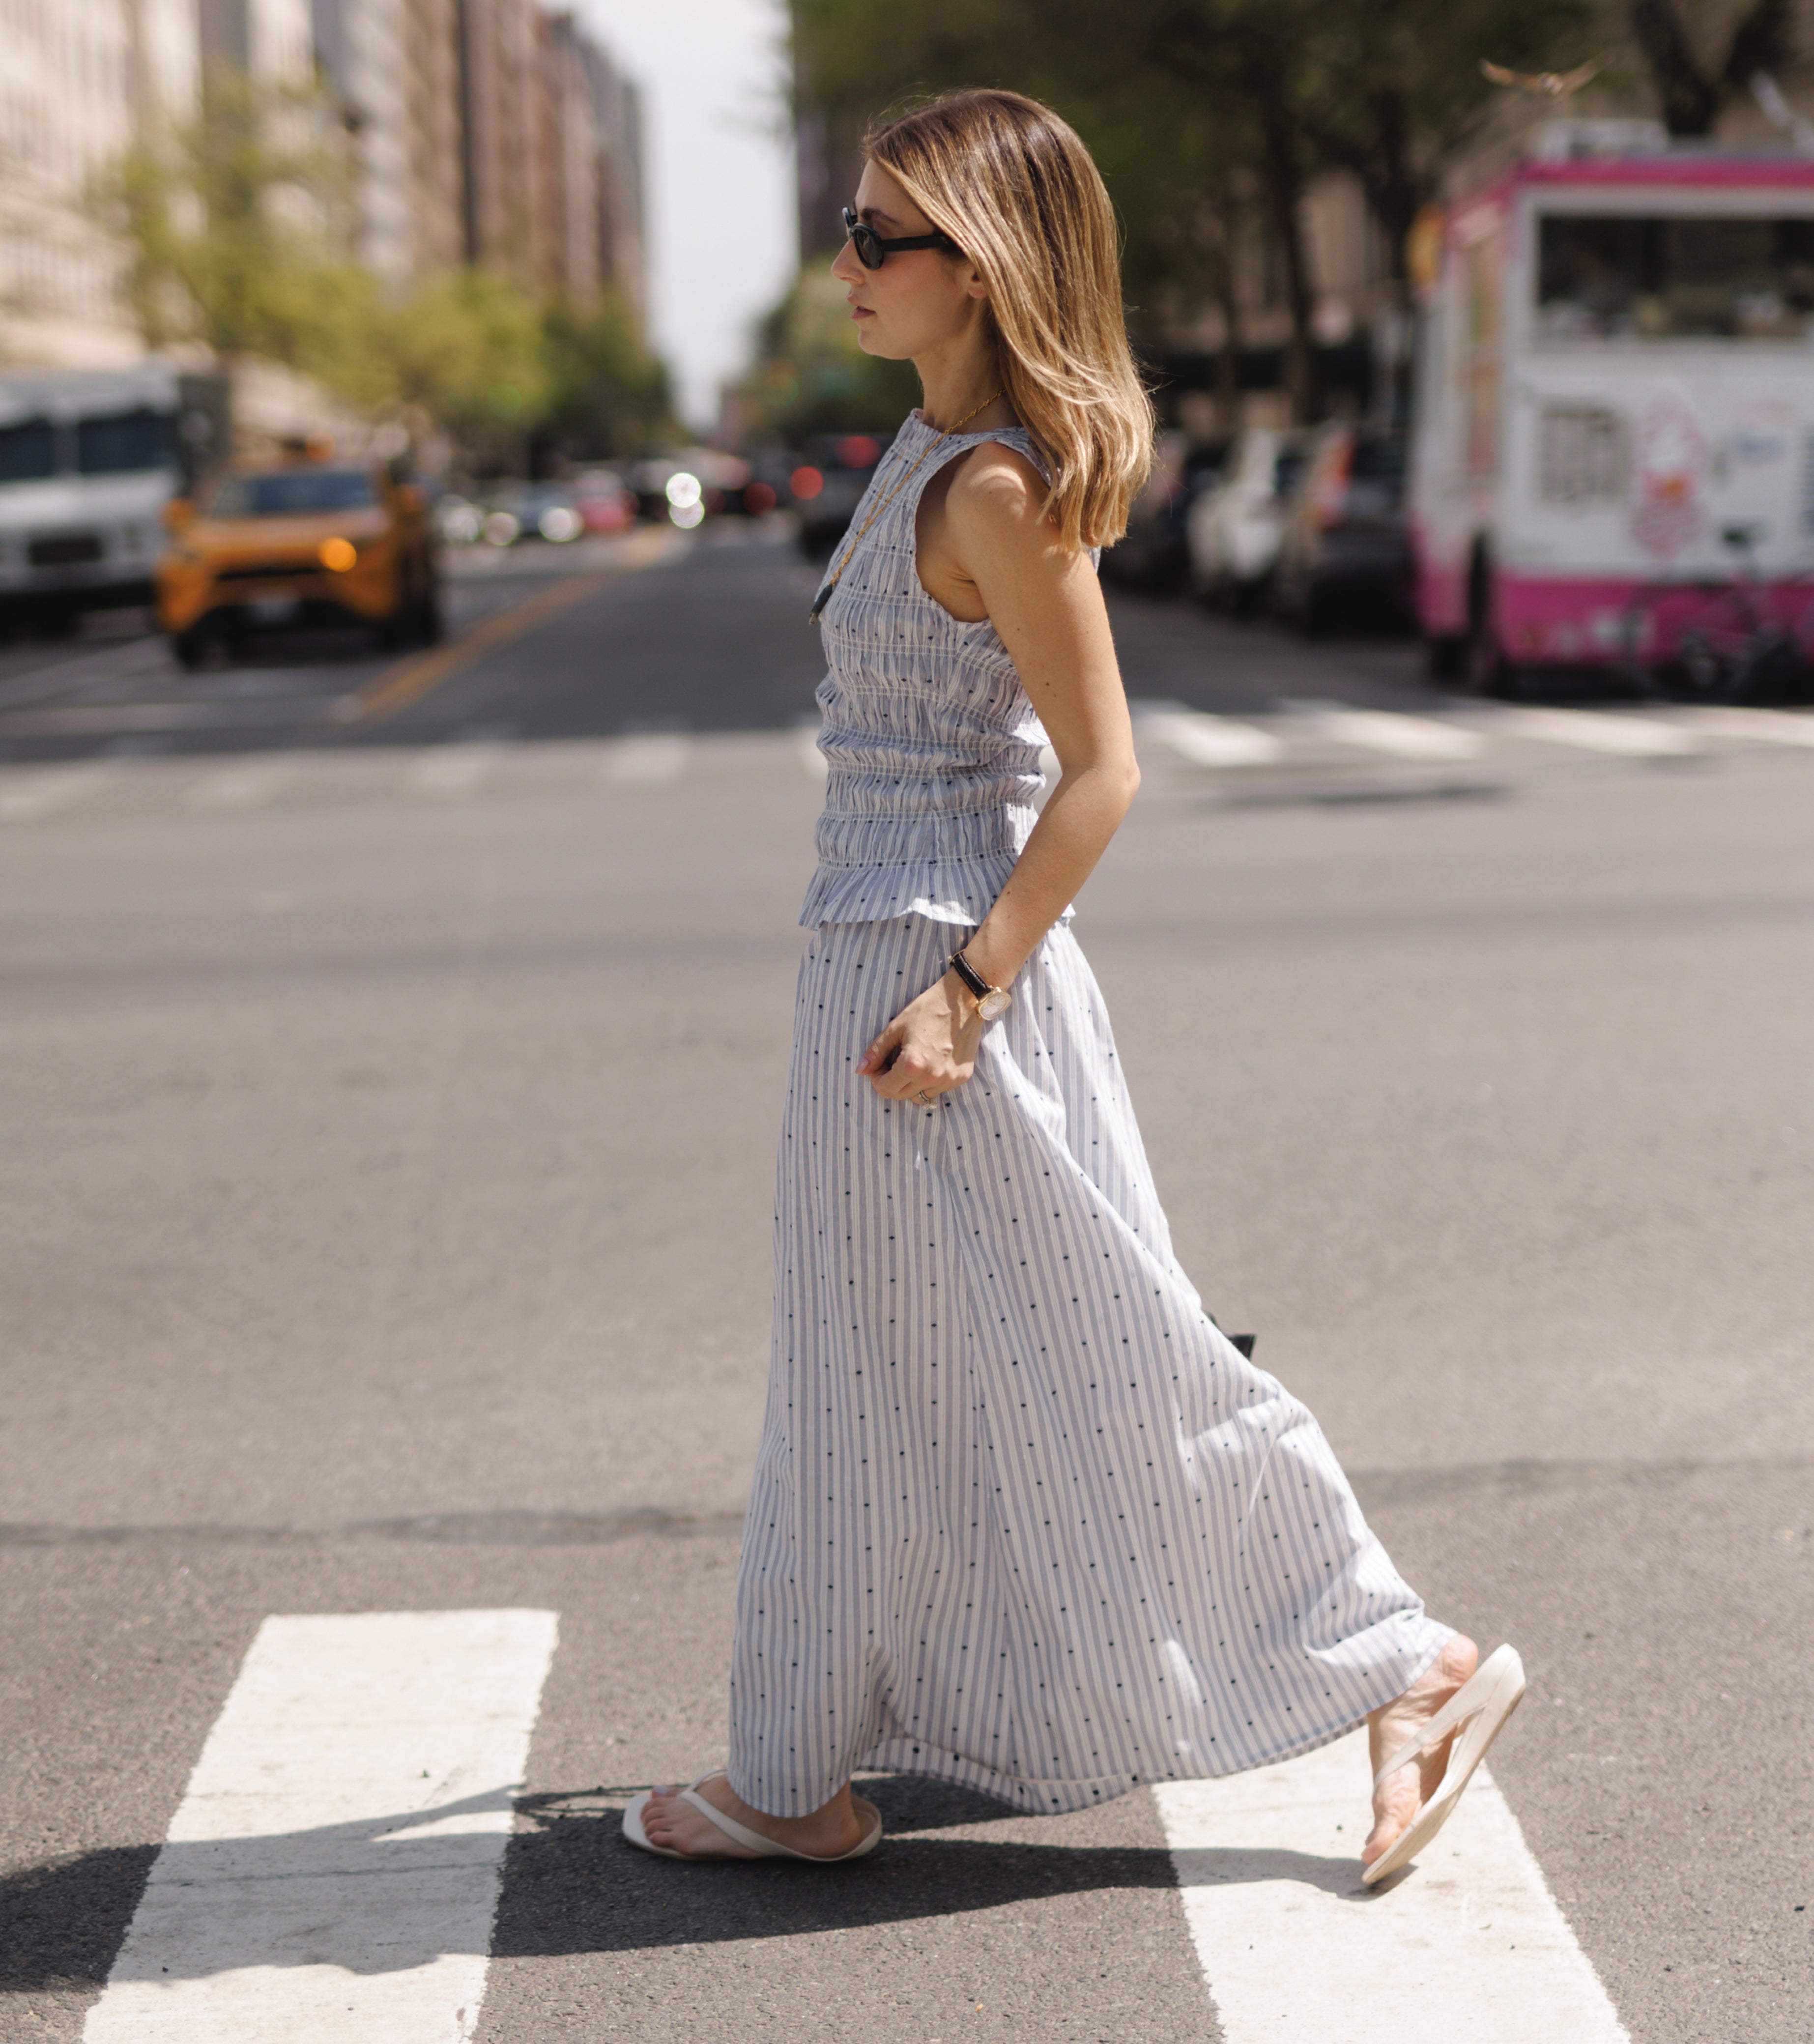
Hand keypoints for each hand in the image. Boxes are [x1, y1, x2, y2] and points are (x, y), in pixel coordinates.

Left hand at [856, 970, 981, 1104]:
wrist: (963, 1000)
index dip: (877, 1078)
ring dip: (911, 1085)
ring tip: (914, 1063)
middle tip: (895, 1061)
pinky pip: (938, 1090)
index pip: (884, 1089)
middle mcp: (931, 1077)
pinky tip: (932, 1061)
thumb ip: (877, 1051)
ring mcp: (948, 1079)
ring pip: (920, 1096)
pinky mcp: (961, 1077)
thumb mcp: (896, 1026)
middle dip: (892, 1081)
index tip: (880, 1064)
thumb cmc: (927, 1009)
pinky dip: (930, 1082)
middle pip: (901, 1096)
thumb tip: (860, 1070)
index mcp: (912, 1065)